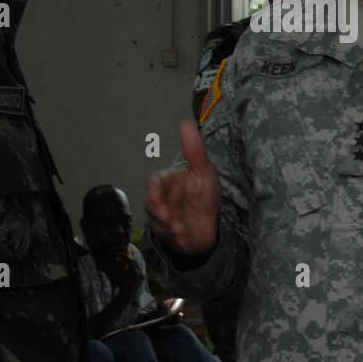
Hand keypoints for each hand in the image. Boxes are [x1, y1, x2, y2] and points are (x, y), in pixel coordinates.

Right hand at [145, 119, 218, 255]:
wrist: (211, 226)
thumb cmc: (205, 195)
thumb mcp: (203, 171)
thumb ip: (194, 150)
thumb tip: (186, 123)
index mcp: (169, 183)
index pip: (154, 183)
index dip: (153, 190)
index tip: (157, 197)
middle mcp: (163, 200)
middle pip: (151, 204)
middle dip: (157, 211)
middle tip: (168, 217)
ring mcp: (164, 217)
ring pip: (156, 222)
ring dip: (167, 226)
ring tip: (180, 229)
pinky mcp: (169, 234)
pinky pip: (165, 237)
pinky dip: (174, 237)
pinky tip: (184, 237)